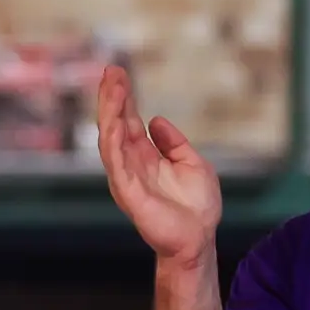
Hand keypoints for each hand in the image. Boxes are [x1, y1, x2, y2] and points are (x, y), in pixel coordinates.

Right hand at [94, 66, 219, 272]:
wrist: (199, 240)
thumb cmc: (197, 208)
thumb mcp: (192, 163)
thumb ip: (174, 143)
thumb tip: (155, 120)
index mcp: (145, 156)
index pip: (128, 120)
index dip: (123, 97)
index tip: (119, 72)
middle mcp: (131, 163)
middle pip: (115, 124)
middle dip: (112, 97)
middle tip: (111, 70)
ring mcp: (126, 177)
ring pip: (110, 138)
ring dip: (109, 112)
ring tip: (112, 87)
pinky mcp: (127, 192)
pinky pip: (116, 162)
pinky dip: (113, 140)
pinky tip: (116, 120)